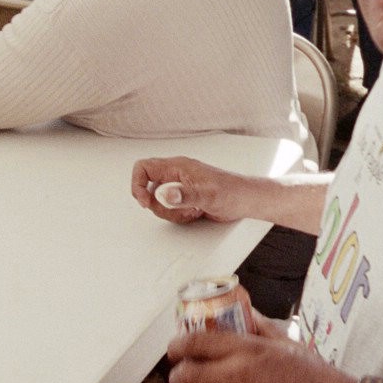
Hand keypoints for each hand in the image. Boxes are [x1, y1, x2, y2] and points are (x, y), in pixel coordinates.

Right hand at [131, 156, 258, 223]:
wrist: (245, 200)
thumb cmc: (231, 191)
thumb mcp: (207, 195)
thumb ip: (184, 195)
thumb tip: (165, 195)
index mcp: (177, 166)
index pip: (144, 167)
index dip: (138, 184)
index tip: (146, 201)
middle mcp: (176, 175)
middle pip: (148, 188)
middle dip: (158, 205)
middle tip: (175, 209)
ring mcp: (179, 187)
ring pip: (159, 202)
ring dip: (171, 212)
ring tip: (191, 210)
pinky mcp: (184, 198)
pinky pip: (170, 209)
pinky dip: (179, 215)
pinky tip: (195, 213)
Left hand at [166, 329, 347, 382]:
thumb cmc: (314, 378)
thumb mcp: (286, 343)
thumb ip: (260, 327)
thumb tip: (245, 313)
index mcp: (246, 350)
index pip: (193, 342)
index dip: (176, 346)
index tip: (175, 350)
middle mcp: (236, 377)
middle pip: (182, 377)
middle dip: (178, 378)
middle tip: (185, 379)